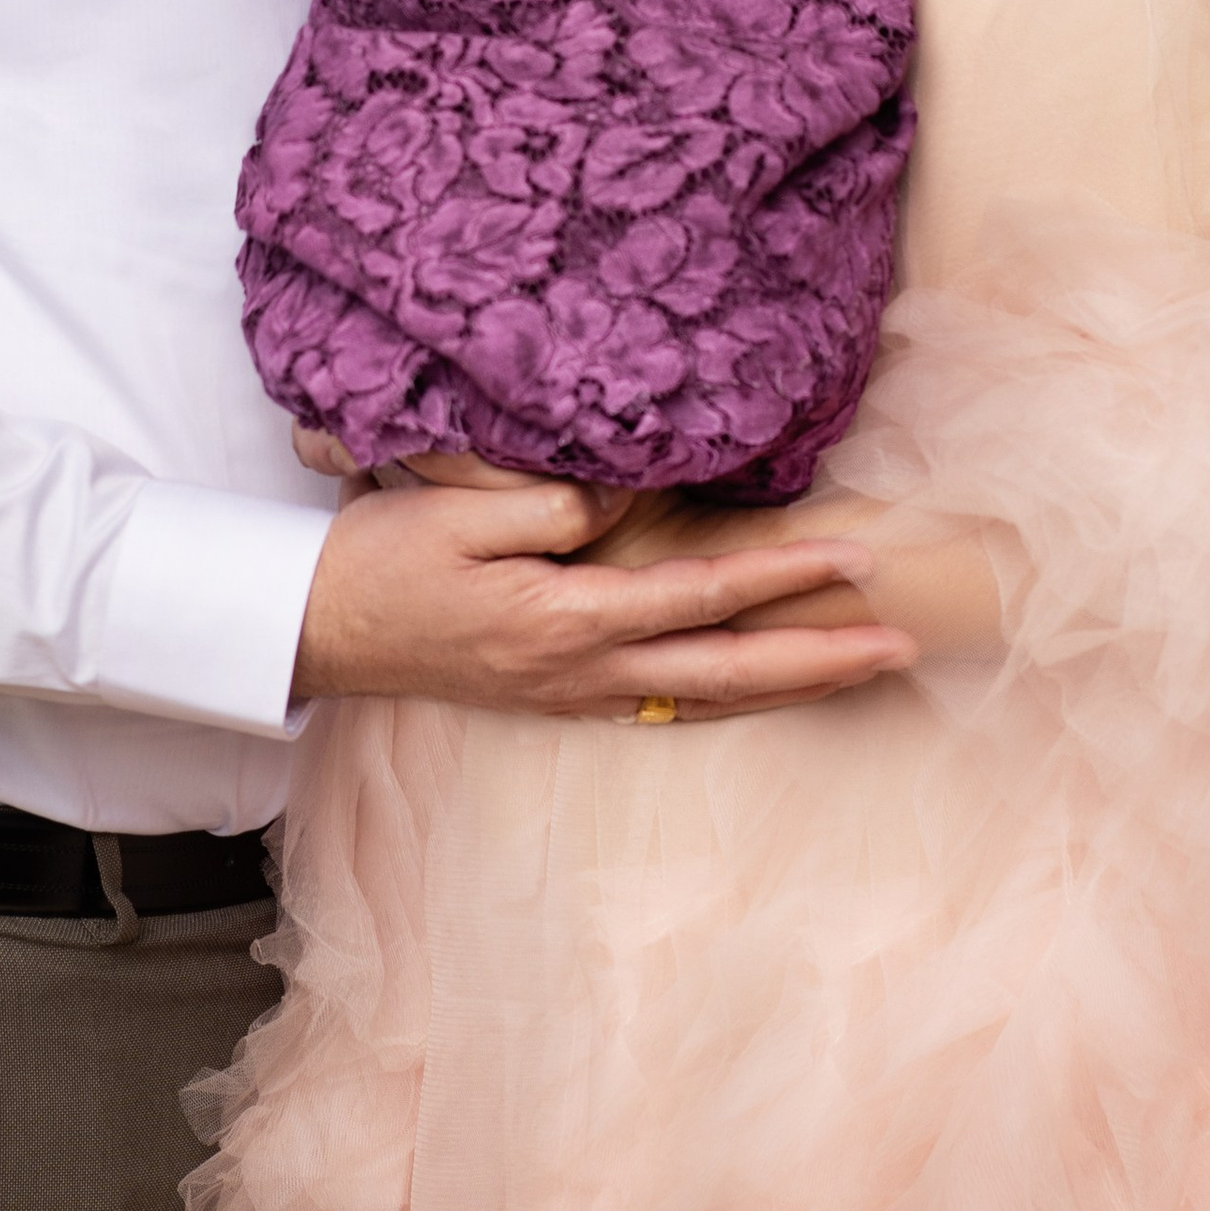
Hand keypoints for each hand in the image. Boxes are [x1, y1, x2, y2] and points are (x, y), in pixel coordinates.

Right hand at [291, 474, 914, 719]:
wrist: (308, 630)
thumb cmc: (377, 561)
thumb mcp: (454, 512)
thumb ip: (548, 509)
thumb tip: (625, 506)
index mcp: (560, 623)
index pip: (698, 600)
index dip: (780, 579)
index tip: (853, 562)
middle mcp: (579, 675)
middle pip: (726, 675)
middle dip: (820, 659)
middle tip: (901, 643)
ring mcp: (571, 697)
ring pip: (706, 700)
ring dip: (789, 686)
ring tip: (862, 667)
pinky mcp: (559, 699)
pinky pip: (668, 705)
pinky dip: (731, 698)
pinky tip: (765, 688)